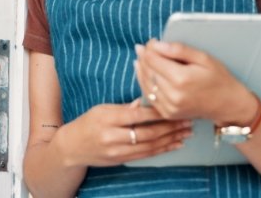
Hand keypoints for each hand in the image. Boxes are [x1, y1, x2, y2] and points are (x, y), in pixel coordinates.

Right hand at [55, 101, 192, 166]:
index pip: (137, 115)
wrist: (72, 147)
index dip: (157, 111)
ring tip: (187, 132)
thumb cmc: (88, 122)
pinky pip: (146, 155)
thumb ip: (125, 106)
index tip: (174, 105)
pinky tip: (175, 144)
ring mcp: (117, 151)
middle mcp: (113, 137)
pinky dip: (163, 149)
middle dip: (170, 127)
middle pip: (147, 132)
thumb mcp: (102, 108)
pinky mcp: (122, 160)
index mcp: (108, 119)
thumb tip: (145, 100)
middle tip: (188, 119)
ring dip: (171, 139)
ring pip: (150, 146)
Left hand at [135, 39, 255, 124]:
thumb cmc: (218, 78)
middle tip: (144, 48)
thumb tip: (157, 45)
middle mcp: (172, 94)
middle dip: (143, 57)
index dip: (149, 48)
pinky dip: (145, 84)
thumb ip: (179, 50)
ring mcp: (169, 106)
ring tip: (142, 59)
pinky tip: (146, 74)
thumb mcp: (203, 58)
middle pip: (147, 71)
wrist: (227, 104)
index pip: (153, 59)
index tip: (152, 41)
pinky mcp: (168, 113)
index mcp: (181, 78)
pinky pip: (150, 97)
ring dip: (141, 70)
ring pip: (145, 84)